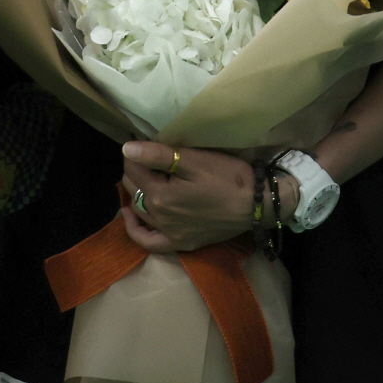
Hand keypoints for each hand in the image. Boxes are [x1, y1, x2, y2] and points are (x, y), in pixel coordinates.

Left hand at [121, 142, 297, 253]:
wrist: (256, 205)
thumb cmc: (228, 177)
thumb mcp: (195, 160)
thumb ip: (158, 155)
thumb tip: (127, 149)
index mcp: (160, 194)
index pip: (134, 168)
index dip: (133, 152)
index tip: (139, 140)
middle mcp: (159, 216)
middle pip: (133, 188)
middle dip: (134, 169)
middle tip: (144, 155)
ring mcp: (169, 232)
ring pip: (138, 210)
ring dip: (134, 192)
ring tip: (140, 176)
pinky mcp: (180, 242)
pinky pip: (149, 242)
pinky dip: (136, 230)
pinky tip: (132, 216)